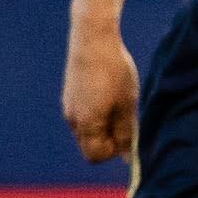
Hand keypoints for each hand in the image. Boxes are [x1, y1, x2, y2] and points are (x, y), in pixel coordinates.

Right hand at [62, 20, 139, 163]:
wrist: (92, 40)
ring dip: (103, 127)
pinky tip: (109, 96)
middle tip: (127, 122)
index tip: (129, 137)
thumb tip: (126, 157)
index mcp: (87, 124)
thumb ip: (126, 133)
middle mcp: (72, 119)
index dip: (113, 152)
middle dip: (108, 141)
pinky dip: (96, 116)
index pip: (95, 156)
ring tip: (120, 105)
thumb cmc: (114, 72)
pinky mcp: (69, 96)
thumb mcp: (127, 104)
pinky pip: (82, 117)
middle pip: (89, 146)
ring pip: (86, 131)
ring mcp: (68, 107)